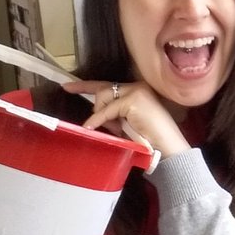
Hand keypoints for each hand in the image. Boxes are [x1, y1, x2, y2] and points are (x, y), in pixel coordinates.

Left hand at [63, 79, 190, 160]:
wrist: (168, 148)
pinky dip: (98, 119)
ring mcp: (135, 91)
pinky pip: (106, 110)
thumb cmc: (150, 140)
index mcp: (136, 91)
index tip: (67, 86)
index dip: (85, 86)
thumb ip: (113, 117)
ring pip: (103, 96)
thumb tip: (95, 117)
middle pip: (103, 90)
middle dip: (97, 108)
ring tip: (117, 129)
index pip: (107, 86)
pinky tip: (93, 127)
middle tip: (99, 124)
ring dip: (101, 114)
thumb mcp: (126, 125)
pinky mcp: (133, 100)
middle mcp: (137, 87)